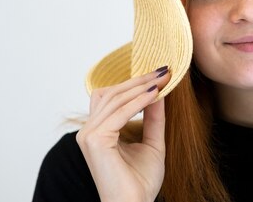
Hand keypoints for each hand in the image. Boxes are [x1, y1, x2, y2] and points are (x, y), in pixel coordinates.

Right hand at [76, 67, 170, 201]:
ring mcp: (89, 135)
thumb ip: (153, 117)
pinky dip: (138, 101)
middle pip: (112, 93)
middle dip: (139, 80)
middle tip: (163, 71)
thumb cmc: (140, 181)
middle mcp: (89, 131)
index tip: (160, 74)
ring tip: (162, 80)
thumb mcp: (152, 142)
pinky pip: (119, 112)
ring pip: (115, 99)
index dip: (134, 83)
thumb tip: (158, 90)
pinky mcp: (95, 140)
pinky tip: (155, 94)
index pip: (112, 97)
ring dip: (140, 87)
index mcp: (98, 131)